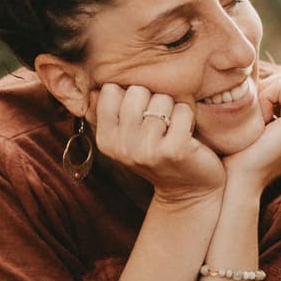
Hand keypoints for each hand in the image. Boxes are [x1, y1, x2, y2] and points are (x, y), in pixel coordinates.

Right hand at [88, 82, 224, 204]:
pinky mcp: (175, 149)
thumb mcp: (126, 137)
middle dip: (152, 100)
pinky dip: (188, 118)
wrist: (188, 191)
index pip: (110, 90)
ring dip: (172, 110)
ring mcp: (148, 149)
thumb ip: (107, 114)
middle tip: (159, 125)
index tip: (139, 116)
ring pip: (161, 99)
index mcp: (105, 140)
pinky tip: (186, 136)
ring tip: (172, 131)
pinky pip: (182, 110)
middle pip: (136, 90)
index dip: (130, 97)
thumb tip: (93, 90)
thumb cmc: (157, 155)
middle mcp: (122, 146)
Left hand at [220, 66, 280, 190]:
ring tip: (260, 123)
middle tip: (258, 121)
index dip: (269, 90)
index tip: (260, 120)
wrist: (238, 179)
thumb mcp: (262, 113)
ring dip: (265, 95)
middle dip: (268, 90)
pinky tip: (261, 124)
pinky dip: (264, 100)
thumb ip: (278, 91)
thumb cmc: (242, 149)